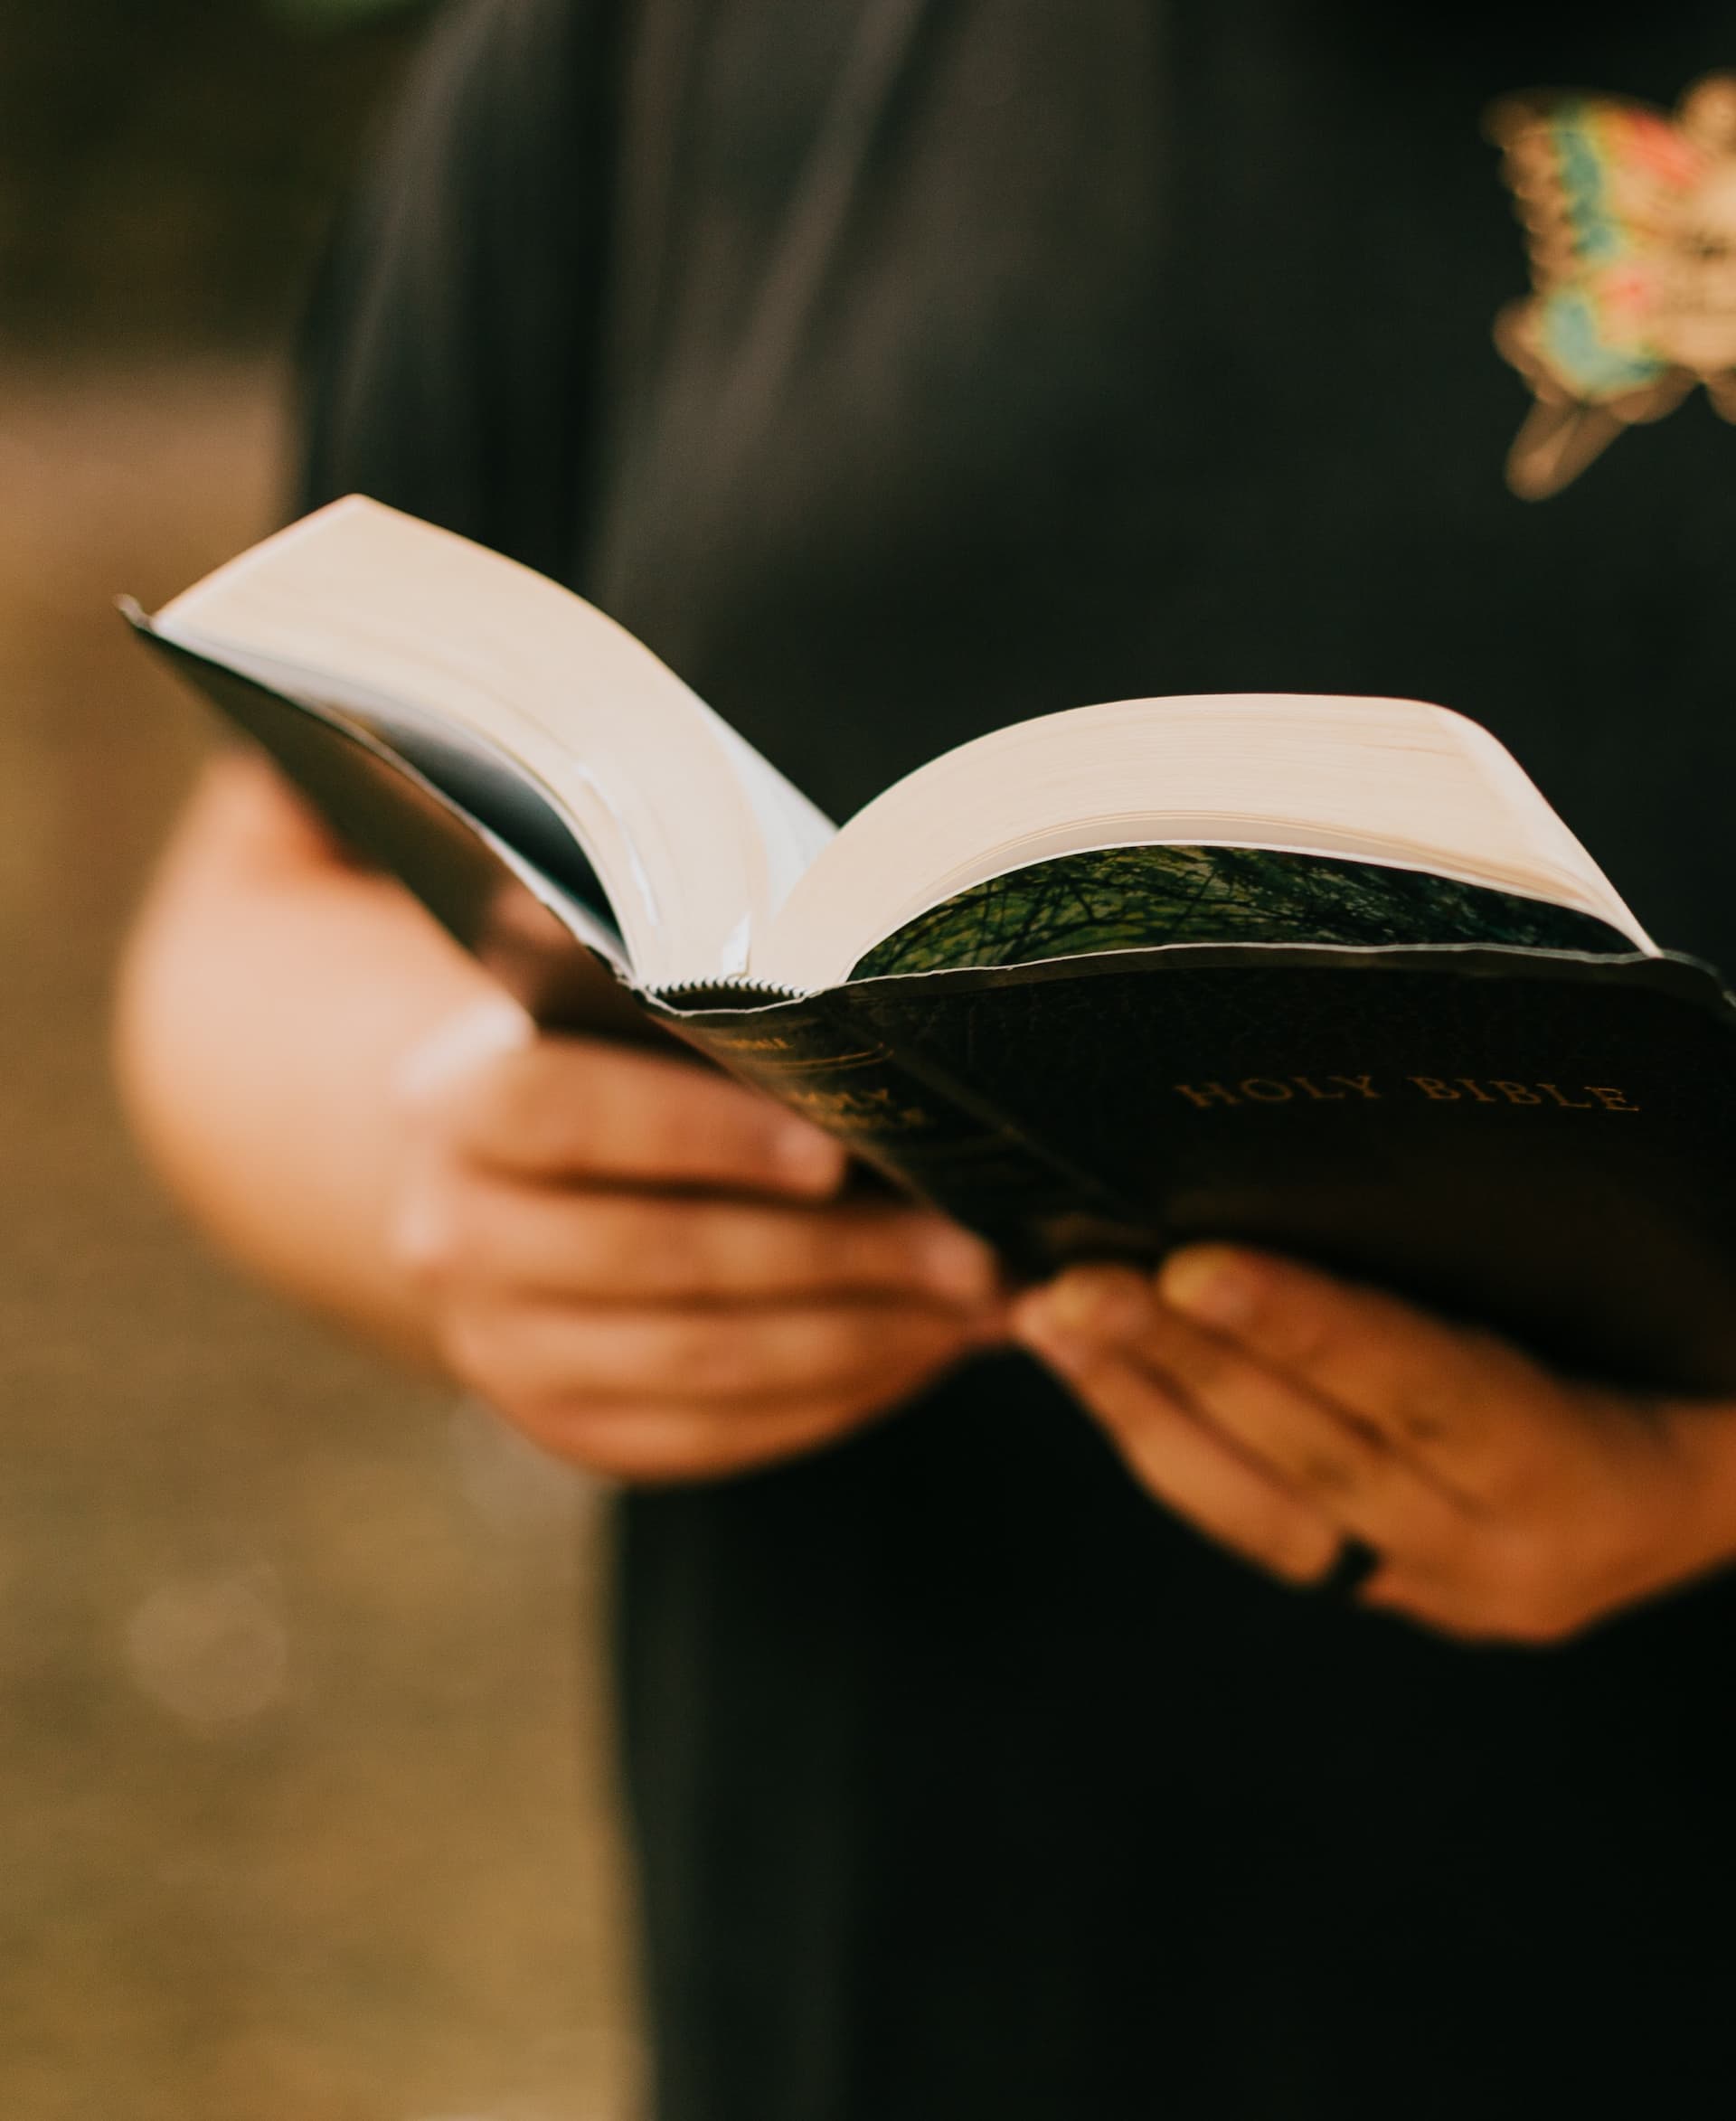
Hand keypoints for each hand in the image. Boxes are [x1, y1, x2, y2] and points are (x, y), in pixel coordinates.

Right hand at [390, 1003, 1002, 1481]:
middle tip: (968, 1251)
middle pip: (660, 1253)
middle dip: (836, 1255)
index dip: (704, 1133)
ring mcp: (502, 1351)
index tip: (834, 1151)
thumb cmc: (596, 1080)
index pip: (572, 1114)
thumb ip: (705, 1049)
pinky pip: (708, 1435)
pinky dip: (824, 1401)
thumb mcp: (610, 1036)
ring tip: (965, 1310)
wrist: (485, 1195)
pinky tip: (908, 1358)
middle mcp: (458, 1237)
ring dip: (854, 1338)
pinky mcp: (562, 1429)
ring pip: (697, 1359)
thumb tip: (887, 1090)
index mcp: (463, 1109)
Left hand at [1013, 1246, 1735, 1643]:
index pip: (1440, 1395)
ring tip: (1051, 1315)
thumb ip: (1583, 1221)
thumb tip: (1486, 1103)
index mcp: (1604, 1481)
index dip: (1316, 1331)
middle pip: (1323, 1454)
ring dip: (1147, 1405)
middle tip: (1075, 1280)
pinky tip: (1092, 1369)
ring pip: (1266, 1506)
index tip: (1196, 1269)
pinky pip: (1259, 1522)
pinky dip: (1167, 1441)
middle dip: (1186, 1363)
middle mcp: (1514, 1559)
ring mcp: (1447, 1586)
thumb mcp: (1694, 1283)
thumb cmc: (1711, 1331)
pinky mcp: (1392, 1586)